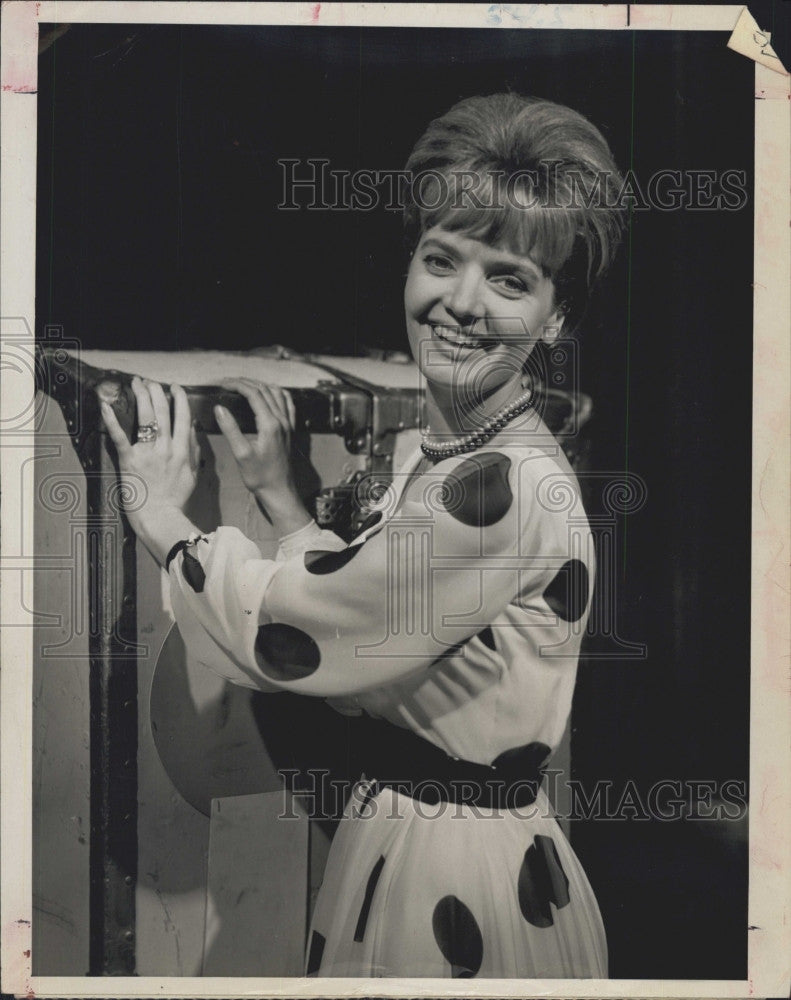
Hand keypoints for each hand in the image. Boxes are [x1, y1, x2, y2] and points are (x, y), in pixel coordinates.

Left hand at [101, 377, 199, 530]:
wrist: (160, 517)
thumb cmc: (176, 499)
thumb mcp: (193, 475)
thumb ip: (194, 450)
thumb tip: (194, 429)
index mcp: (183, 451)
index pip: (183, 417)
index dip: (179, 399)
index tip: (174, 387)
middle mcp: (167, 448)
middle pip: (163, 412)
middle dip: (157, 392)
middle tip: (151, 381)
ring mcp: (147, 454)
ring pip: (146, 418)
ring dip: (141, 397)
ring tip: (137, 383)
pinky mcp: (129, 461)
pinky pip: (120, 437)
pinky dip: (112, 420)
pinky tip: (106, 405)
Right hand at [214, 379, 297, 499]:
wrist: (279, 491)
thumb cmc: (260, 476)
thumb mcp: (241, 454)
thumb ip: (230, 429)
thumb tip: (219, 408)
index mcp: (270, 424)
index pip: (253, 394)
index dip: (237, 385)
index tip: (222, 383)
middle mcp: (282, 421)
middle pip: (264, 390)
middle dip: (246, 382)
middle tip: (228, 382)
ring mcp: (288, 425)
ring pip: (277, 394)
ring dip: (260, 385)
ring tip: (244, 384)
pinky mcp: (290, 430)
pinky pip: (288, 404)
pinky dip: (278, 394)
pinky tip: (271, 393)